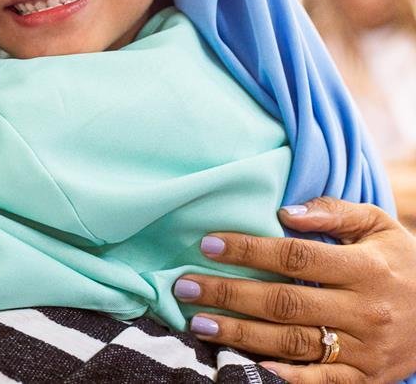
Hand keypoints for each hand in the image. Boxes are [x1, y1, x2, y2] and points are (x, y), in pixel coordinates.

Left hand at [174, 197, 415, 382]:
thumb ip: (333, 212)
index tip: (208, 244)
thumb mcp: (378, 226)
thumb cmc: (399, 263)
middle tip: (184, 286)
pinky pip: (317, 380)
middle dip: (229, 294)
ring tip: (198, 322)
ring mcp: (364, 350)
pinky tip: (243, 363)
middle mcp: (365, 311)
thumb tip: (285, 211)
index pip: (296, 257)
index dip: (249, 250)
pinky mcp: (364, 379)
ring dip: (240, 334)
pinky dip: (281, 375)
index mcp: (366, 269)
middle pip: (284, 303)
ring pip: (292, 343)